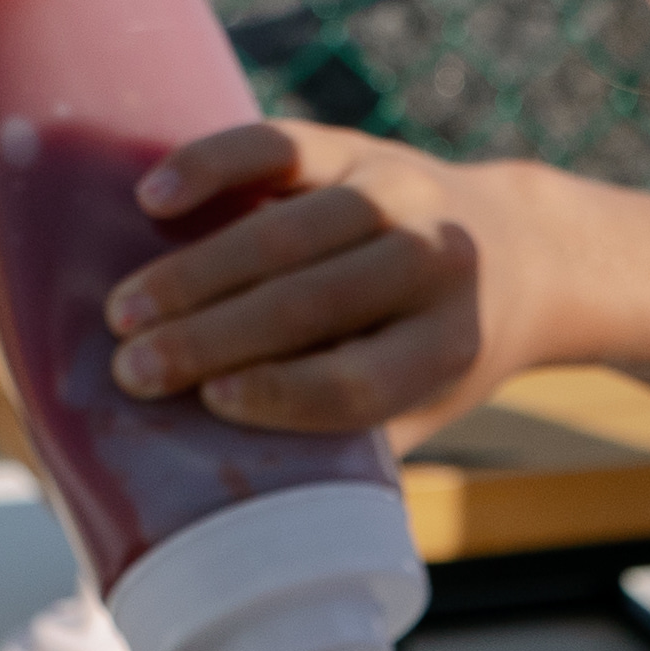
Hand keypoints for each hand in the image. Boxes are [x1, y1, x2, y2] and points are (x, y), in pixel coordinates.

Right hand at [101, 123, 520, 447]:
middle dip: (211, 338)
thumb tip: (228, 503)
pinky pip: (279, 148)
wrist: (523, 252)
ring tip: (125, 311)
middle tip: (131, 369)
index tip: (211, 403)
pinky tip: (153, 197)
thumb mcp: (418, 411)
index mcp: (450, 346)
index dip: (283, 393)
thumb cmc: (438, 357)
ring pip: (285, 233)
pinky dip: (213, 166)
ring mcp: (396, 195)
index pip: (358, 377)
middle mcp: (432, 265)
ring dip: (195, 272)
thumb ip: (345, 445)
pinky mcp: (357, 147)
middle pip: (309, 305)